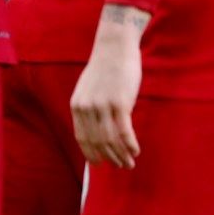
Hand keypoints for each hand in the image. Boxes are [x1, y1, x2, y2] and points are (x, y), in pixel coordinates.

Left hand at [71, 7, 147, 167]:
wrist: (115, 47)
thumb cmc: (105, 68)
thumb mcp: (88, 89)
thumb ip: (90, 108)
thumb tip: (97, 130)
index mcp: (77, 105)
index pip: (82, 138)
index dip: (91, 153)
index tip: (100, 164)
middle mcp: (87, 108)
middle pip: (98, 142)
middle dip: (110, 158)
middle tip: (122, 167)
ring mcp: (103, 106)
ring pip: (111, 140)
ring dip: (122, 155)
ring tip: (130, 164)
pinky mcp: (120, 103)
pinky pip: (124, 131)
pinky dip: (130, 145)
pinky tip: (136, 151)